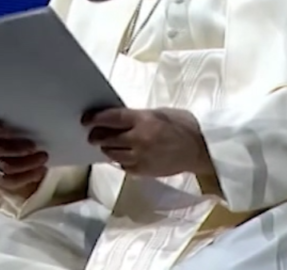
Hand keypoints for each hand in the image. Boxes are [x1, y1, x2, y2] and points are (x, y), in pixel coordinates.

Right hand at [0, 118, 47, 197]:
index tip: (20, 128)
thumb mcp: (23, 126)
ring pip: (5, 166)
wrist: (20, 158)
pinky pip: (11, 180)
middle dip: (16, 148)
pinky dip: (28, 175)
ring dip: (27, 162)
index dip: (0, 130)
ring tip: (43, 157)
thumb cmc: (24, 135)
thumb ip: (26, 122)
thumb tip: (43, 117)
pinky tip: (41, 169)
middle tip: (34, 146)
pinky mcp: (0, 180)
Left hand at [83, 107, 214, 177]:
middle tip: (91, 134)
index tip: (85, 119)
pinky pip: (123, 166)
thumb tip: (117, 119)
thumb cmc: (183, 126)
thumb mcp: (159, 114)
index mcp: (144, 120)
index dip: (95, 118)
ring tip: (106, 144)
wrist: (201, 150)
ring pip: (112, 153)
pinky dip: (119, 160)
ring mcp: (140, 157)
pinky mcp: (143, 171)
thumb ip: (138, 117)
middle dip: (96, 135)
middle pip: (107, 138)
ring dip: (106, 148)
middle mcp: (139, 139)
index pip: (111, 118)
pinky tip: (121, 155)